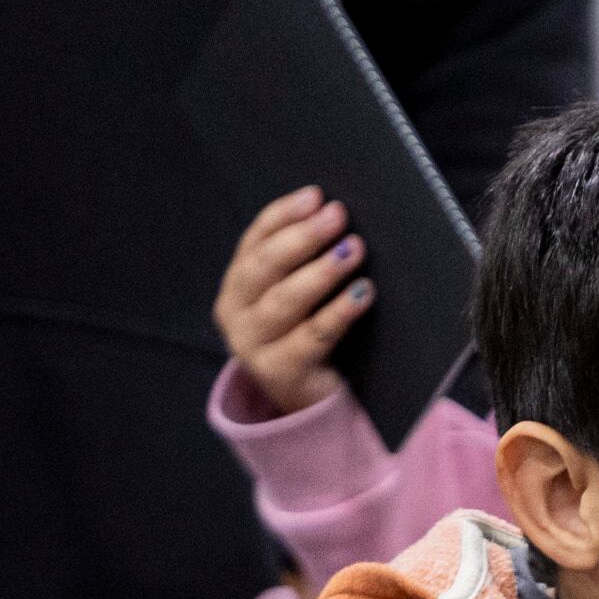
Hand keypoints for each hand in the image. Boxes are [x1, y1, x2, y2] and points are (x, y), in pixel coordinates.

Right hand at [213, 184, 373, 414]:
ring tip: (353, 249)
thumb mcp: (299, 298)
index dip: (284, 215)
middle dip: (303, 237)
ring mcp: (253, 345)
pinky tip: (363, 292)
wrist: (310, 403)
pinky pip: (313, 335)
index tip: (315, 195)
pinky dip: (340, 311)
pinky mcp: (280, 372)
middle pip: (266, 267)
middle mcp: (235, 313)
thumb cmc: (310, 337)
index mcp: (236, 286)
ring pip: (285, 300)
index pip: (255, 241)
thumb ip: (304, 262)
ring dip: (321, 271)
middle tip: (338, 215)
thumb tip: (335, 215)